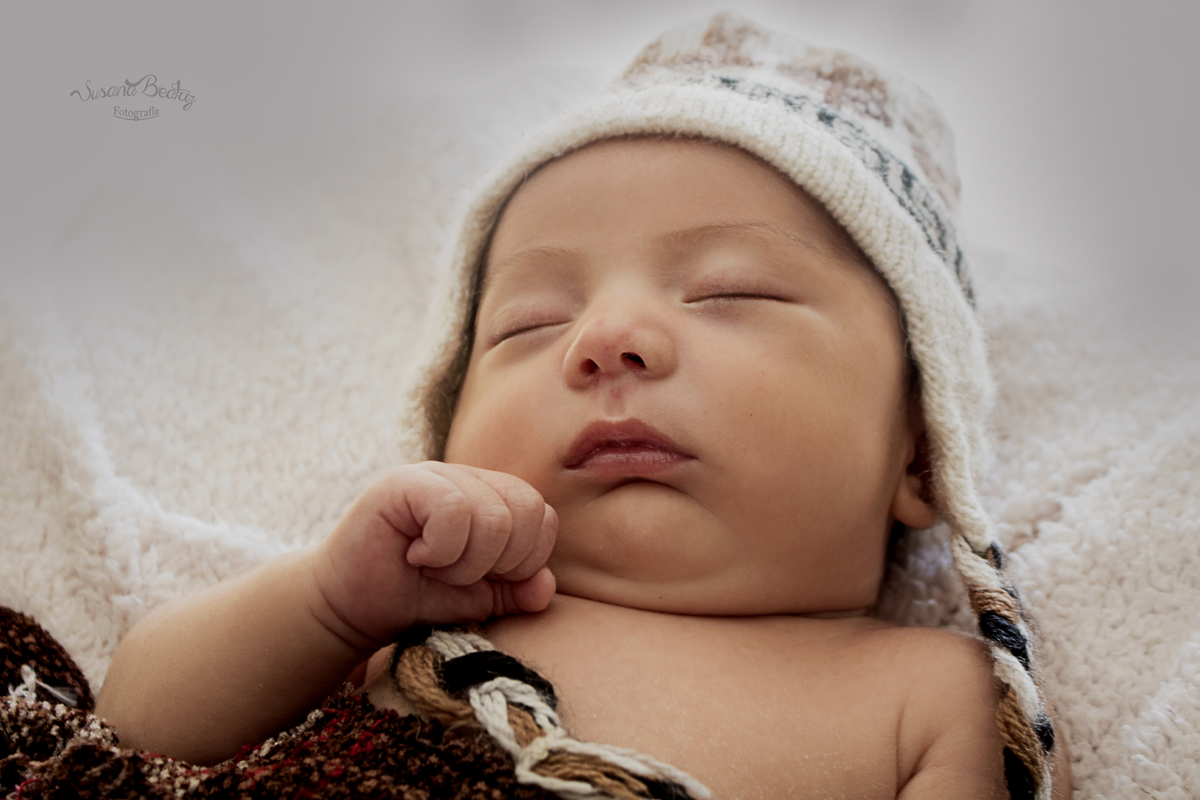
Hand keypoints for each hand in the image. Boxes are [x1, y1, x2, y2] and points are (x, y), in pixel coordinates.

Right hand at [308, 462, 557, 651]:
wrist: (353, 609)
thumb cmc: (416, 597)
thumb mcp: (479, 599)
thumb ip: (517, 591)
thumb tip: (545, 585)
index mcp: (493, 497)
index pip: (542, 517)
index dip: (524, 561)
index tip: (484, 580)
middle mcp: (469, 478)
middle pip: (527, 510)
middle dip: (498, 562)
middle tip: (456, 575)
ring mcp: (436, 475)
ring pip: (493, 516)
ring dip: (465, 562)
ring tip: (433, 568)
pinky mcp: (402, 482)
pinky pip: (453, 510)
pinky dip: (441, 549)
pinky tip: (416, 556)